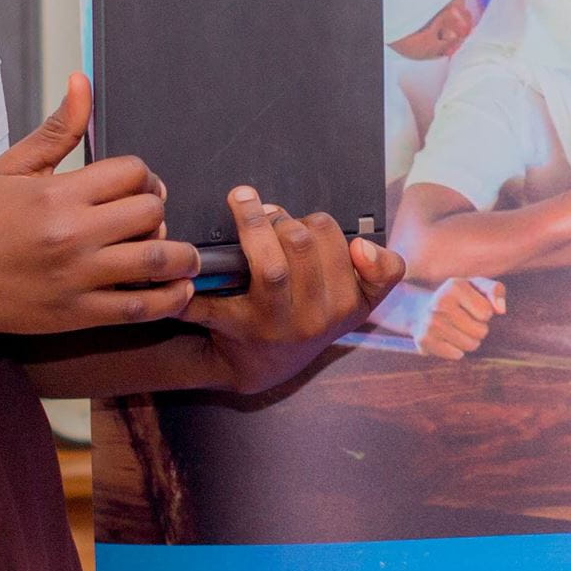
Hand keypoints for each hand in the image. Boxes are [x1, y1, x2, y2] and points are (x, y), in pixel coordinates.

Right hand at [0, 74, 196, 331]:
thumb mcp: (11, 166)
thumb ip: (57, 129)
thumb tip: (83, 81)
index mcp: (57, 194)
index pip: (131, 173)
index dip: (141, 175)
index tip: (134, 185)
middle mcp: (71, 236)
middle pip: (150, 213)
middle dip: (157, 209)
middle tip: (147, 215)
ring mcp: (76, 278)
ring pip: (156, 260)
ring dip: (179, 255)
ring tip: (179, 253)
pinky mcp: (75, 315)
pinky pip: (140, 309)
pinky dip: (170, 299)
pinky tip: (179, 288)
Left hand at [182, 188, 402, 387]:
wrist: (262, 368)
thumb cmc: (308, 318)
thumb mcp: (359, 301)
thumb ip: (383, 271)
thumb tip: (363, 246)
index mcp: (350, 305)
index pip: (341, 240)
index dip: (317, 223)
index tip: (303, 222)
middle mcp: (318, 318)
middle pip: (302, 243)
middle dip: (280, 217)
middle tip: (265, 212)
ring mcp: (279, 326)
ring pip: (271, 264)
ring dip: (252, 223)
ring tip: (242, 201)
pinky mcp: (241, 332)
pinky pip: (214, 303)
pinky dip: (197, 285)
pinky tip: (188, 269)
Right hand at [417, 277, 507, 360]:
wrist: (421, 311)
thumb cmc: (459, 299)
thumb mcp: (477, 287)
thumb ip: (495, 291)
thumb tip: (501, 310)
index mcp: (455, 285)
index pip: (487, 312)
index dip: (485, 313)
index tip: (472, 308)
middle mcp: (440, 302)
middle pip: (481, 331)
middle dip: (479, 329)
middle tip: (465, 321)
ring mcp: (430, 322)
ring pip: (471, 345)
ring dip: (469, 341)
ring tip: (457, 330)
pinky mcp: (424, 340)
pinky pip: (457, 355)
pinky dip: (456, 350)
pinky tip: (446, 339)